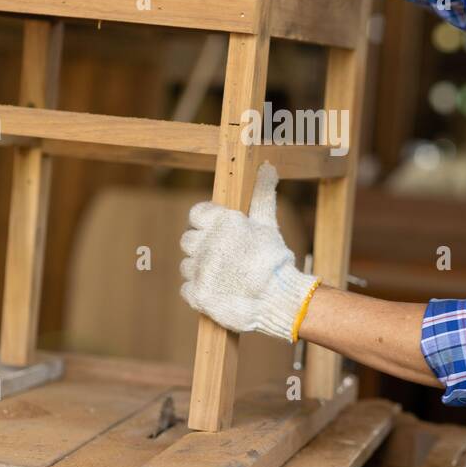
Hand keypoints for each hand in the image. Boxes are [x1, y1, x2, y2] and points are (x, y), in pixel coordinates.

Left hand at [179, 163, 319, 341]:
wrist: (278, 299)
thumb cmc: (274, 260)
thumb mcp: (267, 223)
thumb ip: (262, 194)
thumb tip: (267, 167)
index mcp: (221, 222)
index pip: (196, 214)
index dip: (205, 223)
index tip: (219, 233)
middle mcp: (205, 243)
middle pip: (188, 240)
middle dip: (203, 247)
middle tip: (224, 258)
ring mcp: (199, 269)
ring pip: (187, 265)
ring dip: (201, 269)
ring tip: (224, 276)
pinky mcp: (196, 293)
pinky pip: (187, 288)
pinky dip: (199, 290)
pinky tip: (218, 291)